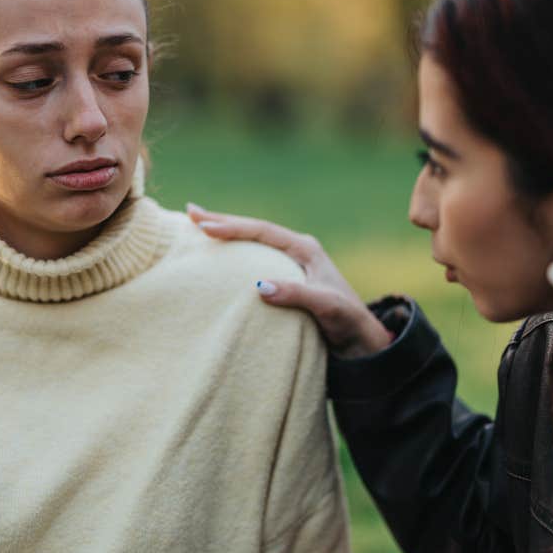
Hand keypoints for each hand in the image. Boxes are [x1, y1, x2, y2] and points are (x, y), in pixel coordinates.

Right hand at [186, 204, 392, 357]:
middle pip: (254, 229)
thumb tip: (260, 286)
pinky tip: (219, 254)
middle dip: (222, 220)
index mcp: (305, 249)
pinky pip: (254, 258)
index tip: (205, 227)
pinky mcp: (285, 279)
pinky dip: (234, 252)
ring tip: (198, 225)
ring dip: (227, 233)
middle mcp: (296, 250)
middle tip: (190, 211)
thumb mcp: (325, 307)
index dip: (233, 227)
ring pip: (253, 242)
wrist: (361, 341)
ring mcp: (290, 263)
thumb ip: (296, 295)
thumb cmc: (347, 322)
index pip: (262, 231)